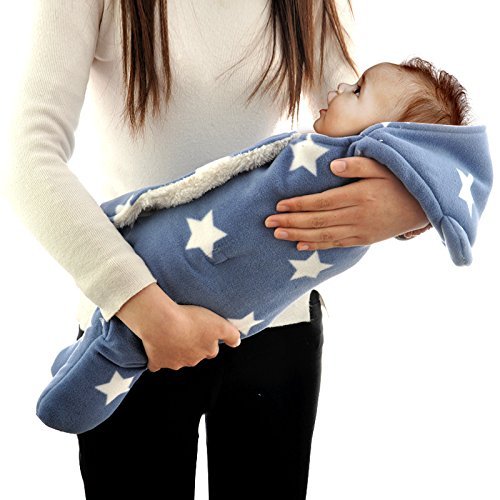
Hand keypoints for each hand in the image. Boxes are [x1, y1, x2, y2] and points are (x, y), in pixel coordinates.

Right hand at [115, 283, 240, 371]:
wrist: (162, 323)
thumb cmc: (190, 320)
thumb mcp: (220, 324)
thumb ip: (231, 335)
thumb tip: (237, 343)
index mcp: (207, 351)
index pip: (211, 349)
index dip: (208, 340)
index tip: (202, 331)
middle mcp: (192, 360)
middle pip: (194, 355)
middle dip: (192, 346)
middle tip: (186, 330)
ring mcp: (174, 363)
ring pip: (176, 359)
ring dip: (175, 350)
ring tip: (170, 333)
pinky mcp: (157, 361)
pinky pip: (156, 363)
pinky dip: (156, 358)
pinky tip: (156, 348)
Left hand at [264, 156, 429, 248]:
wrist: (424, 207)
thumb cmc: (400, 182)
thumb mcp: (382, 166)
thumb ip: (357, 165)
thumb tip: (332, 167)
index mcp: (358, 196)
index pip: (321, 202)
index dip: (298, 205)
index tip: (279, 205)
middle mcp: (356, 216)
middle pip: (316, 220)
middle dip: (290, 221)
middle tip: (268, 223)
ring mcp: (359, 231)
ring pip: (323, 235)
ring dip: (298, 235)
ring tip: (278, 234)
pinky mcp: (362, 240)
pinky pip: (336, 245)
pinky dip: (316, 245)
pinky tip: (300, 245)